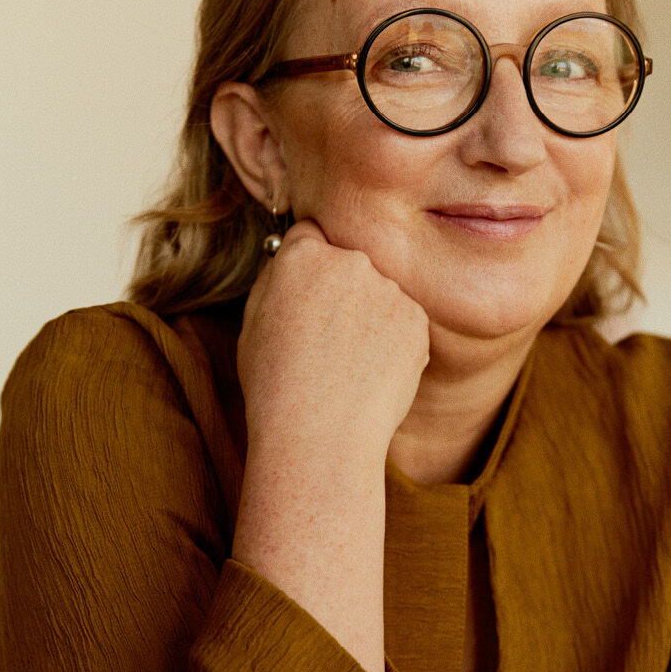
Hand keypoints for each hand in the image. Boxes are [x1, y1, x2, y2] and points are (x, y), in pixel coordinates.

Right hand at [237, 219, 430, 460]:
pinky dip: (394, 342)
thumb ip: (276, 280)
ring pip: (380, 293)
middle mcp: (349, 261)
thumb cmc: (276, 387)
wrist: (320, 434)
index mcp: (301, 255)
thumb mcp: (253, 324)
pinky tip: (372, 374)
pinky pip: (405, 321)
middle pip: (349, 262)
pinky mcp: (417, 319)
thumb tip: (292, 258)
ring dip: (371, 316)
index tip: (308, 297)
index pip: (310, 237)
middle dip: (342, 291)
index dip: (308, 269)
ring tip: (348, 365)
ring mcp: (388, 289)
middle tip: (328, 340)